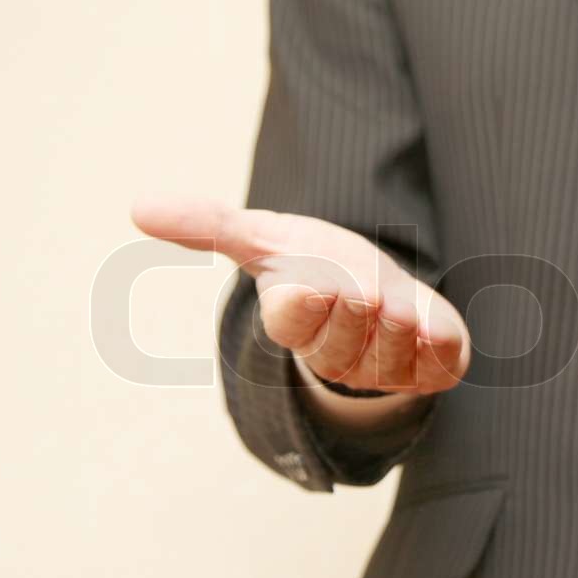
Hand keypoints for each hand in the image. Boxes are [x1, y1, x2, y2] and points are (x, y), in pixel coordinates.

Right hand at [131, 196, 468, 394]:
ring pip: (391, 350)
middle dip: (358, 305)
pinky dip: (437, 341)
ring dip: (397, 324)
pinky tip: (428, 325)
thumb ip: (211, 225)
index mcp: (294, 318)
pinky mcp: (430, 370)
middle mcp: (335, 352)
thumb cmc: (321, 264)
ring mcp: (383, 368)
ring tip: (397, 307)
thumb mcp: (268, 237)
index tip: (311, 284)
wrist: (383, 291)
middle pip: (344, 334)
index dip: (304, 304)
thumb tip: (138, 207)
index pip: (290, 319)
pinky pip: (438, 362)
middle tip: (364, 288)